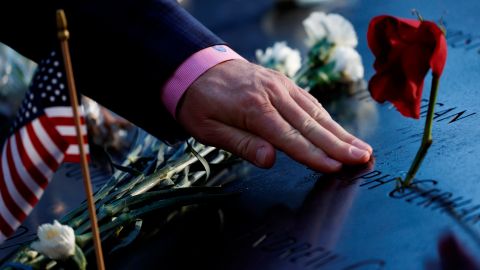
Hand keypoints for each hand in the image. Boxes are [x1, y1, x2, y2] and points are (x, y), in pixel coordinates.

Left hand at [177, 60, 371, 172]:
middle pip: (310, 124)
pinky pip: (310, 101)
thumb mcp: (208, 129)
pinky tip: (340, 130)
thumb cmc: (201, 103)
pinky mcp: (283, 82)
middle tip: (363, 159)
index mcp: (253, 107)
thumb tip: (270, 160)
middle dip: (338, 144)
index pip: (288, 137)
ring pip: (315, 111)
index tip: (336, 167)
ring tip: (362, 148)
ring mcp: (280, 85)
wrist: (197, 68)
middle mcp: (272, 93)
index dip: (313, 154)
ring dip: (340, 131)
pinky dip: (327, 117)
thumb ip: (241, 144)